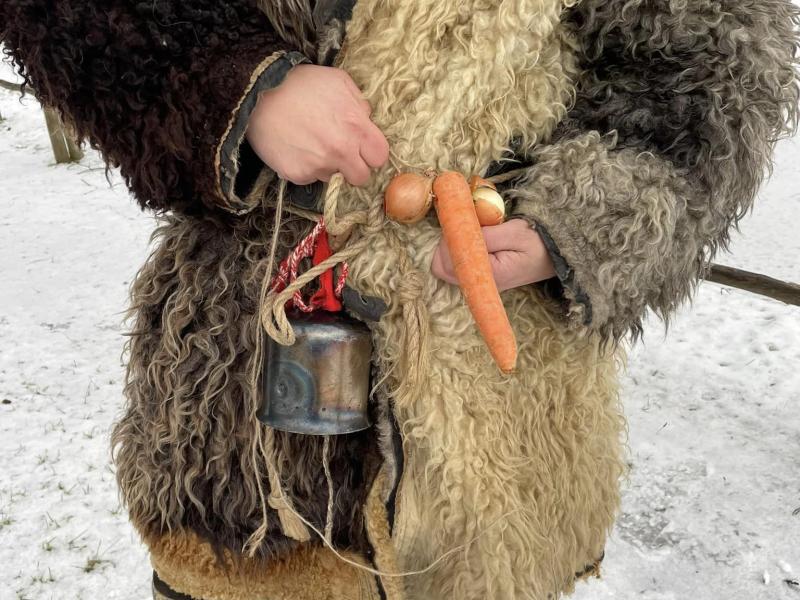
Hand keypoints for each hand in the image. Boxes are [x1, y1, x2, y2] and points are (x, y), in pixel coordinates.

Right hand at [246, 64, 389, 185]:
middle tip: (340, 154)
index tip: (362, 149)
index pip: (380, 157)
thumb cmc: (299, 83)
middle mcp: (341, 151)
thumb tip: (366, 117)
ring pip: (334, 178)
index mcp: (356, 128)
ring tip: (310, 142)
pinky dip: (305, 166)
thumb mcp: (337, 81)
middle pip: (362, 177)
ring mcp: (319, 166)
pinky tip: (296, 148)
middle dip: (354, 167)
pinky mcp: (298, 175)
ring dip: (327, 165)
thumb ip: (358, 102)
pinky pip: (310, 178)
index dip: (372, 153)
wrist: (257, 93)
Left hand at [431, 218, 555, 291]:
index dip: (447, 240)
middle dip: (446, 243)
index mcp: (489, 276)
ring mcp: (479, 282)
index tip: (460, 221)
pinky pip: (459, 263)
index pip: (447, 264)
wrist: (557, 254)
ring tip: (472, 228)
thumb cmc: (539, 242)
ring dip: (453, 244)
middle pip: (441, 267)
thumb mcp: (516, 233)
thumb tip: (460, 235)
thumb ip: (487, 236)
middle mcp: (481, 284)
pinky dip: (460, 248)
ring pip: (446, 266)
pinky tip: (475, 236)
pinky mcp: (480, 276)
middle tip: (464, 223)